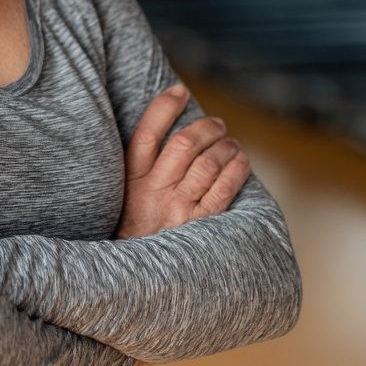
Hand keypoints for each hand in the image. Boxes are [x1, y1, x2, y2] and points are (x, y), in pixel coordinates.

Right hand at [116, 84, 250, 239]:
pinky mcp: (201, 225)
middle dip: (205, 127)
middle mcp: (154, 191)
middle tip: (217, 124)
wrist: (140, 274)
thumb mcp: (125, 192)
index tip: (180, 91)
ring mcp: (179, 209)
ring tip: (231, 143)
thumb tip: (169, 128)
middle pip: (183, 144)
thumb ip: (141, 164)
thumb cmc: (135, 224)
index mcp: (131, 179)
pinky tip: (241, 162)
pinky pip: (225, 189)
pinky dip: (238, 170)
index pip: (147, 134)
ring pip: (208, 164)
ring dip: (226, 146)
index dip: (164, 107)